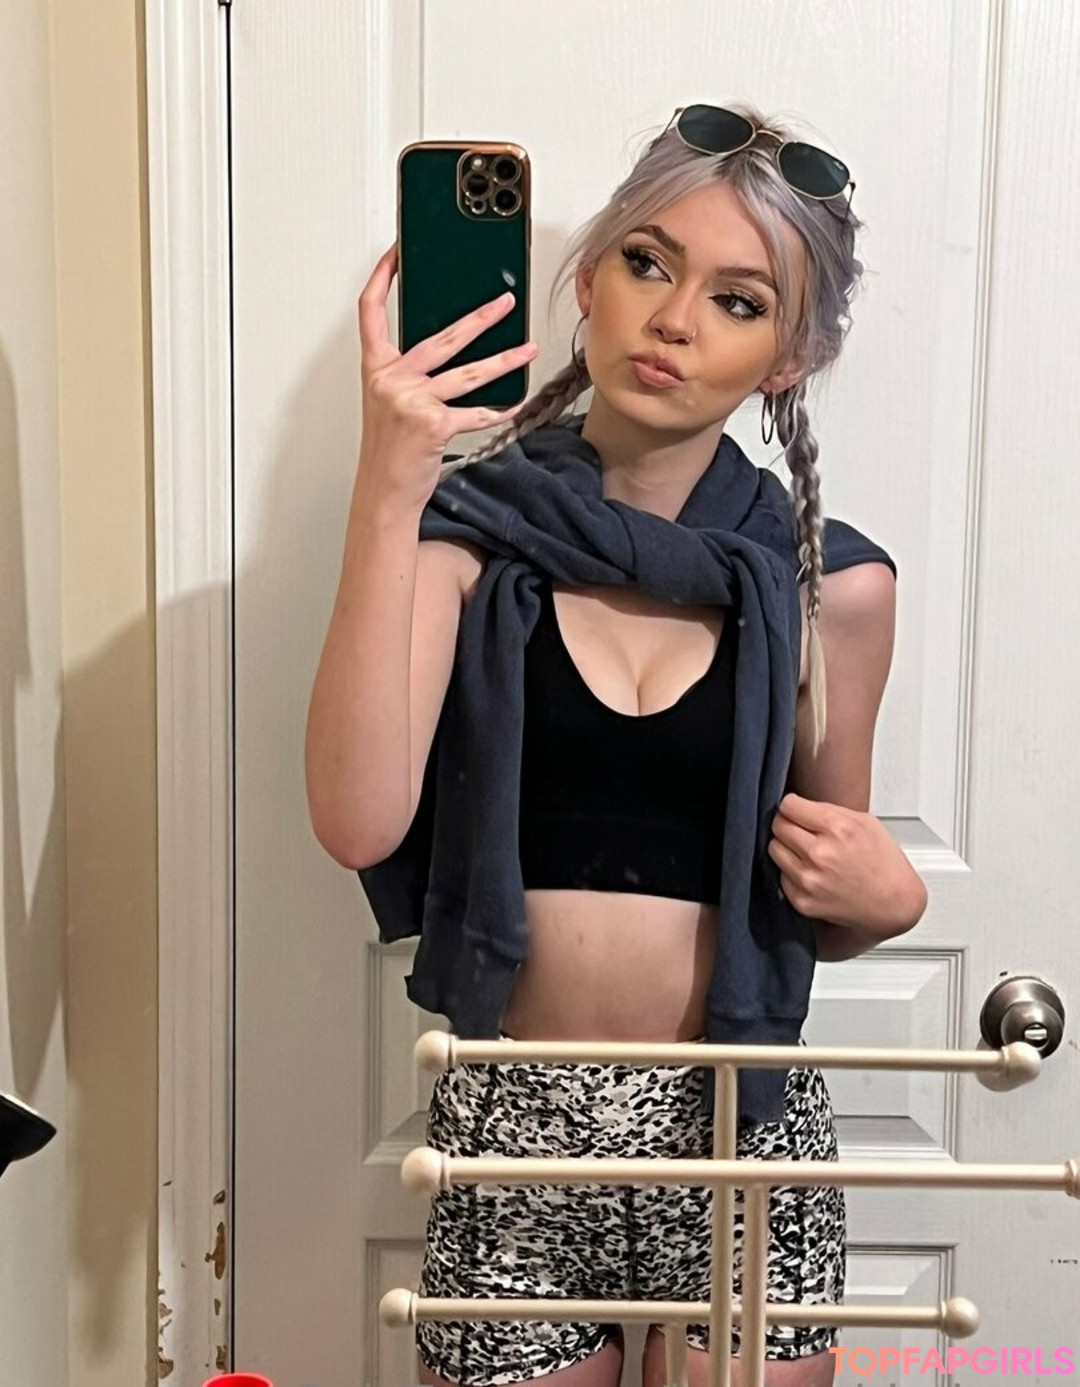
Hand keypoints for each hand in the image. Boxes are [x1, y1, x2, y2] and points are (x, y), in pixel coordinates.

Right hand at [356, 243, 538, 511]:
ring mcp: (412, 401)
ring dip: (504, 361)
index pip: (370, 311)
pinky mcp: (433, 424)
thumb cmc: (389, 451)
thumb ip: (410, 374)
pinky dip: (497, 412)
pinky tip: (515, 407)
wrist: (383, 491)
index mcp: (376, 369)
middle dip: (480, 318)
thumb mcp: (389, 403)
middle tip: (505, 303)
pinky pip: (475, 413)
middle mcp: (390, 379)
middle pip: (441, 337)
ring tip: (528, 349)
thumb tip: (449, 350)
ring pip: (468, 373)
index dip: (381, 277)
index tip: (397, 253)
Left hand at [768, 792, 925, 935]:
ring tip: (807, 851)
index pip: (788, 805)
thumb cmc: (884, 863)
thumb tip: (800, 806)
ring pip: (774, 849)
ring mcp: (809, 879)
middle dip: (788, 824)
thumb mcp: (865, 822)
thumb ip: (829, 810)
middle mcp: (820, 854)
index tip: (797, 810)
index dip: (793, 806)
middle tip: (802, 830)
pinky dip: (792, 872)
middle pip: (778, 825)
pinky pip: (781, 875)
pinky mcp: (802, 900)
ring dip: (787, 847)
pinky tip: (813, 872)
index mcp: (837, 828)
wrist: (893, 903)